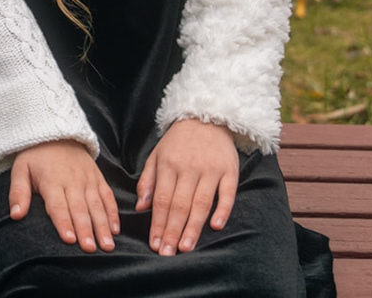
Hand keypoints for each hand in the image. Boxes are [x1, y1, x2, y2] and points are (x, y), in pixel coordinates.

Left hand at [9, 138, 117, 252]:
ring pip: (97, 205)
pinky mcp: (98, 178)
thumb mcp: (20, 169)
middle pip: (80, 209)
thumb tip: (16, 215)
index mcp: (52, 181)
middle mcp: (73, 181)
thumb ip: (18, 193)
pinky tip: (115, 229)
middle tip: (90, 249)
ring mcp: (88, 180)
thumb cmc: (35, 155)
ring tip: (107, 245)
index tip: (70, 239)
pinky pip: (108, 196)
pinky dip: (113, 213)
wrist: (56, 131)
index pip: (58, 206)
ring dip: (102, 226)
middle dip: (86, 230)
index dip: (64, 223)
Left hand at [137, 118, 238, 256]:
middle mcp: (189, 168)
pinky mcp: (230, 170)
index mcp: (168, 164)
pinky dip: (222, 210)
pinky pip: (227, 192)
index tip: (155, 245)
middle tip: (167, 253)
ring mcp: (210, 169)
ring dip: (193, 227)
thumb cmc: (178, 142)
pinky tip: (215, 226)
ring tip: (185, 247)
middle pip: (179, 204)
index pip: (162, 200)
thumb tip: (141, 207)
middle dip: (172, 231)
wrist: (206, 117)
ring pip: (201, 202)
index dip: (158, 224)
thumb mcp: (157, 155)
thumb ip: (148, 181)